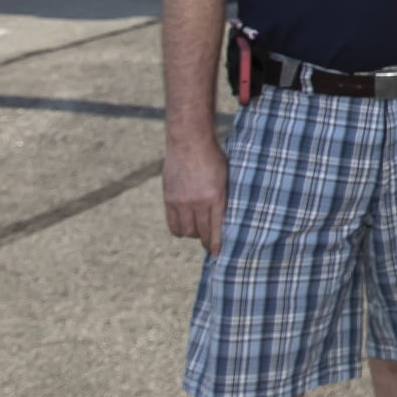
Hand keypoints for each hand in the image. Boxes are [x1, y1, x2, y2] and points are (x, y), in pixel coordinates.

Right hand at [163, 134, 227, 254]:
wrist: (189, 141)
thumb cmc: (213, 157)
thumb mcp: (226, 177)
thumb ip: (224, 197)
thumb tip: (227, 217)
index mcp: (216, 197)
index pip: (216, 229)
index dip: (216, 245)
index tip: (218, 254)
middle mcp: (197, 202)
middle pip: (201, 233)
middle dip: (206, 241)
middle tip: (210, 243)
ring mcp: (181, 202)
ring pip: (186, 231)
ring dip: (193, 234)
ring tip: (199, 231)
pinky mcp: (169, 199)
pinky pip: (173, 224)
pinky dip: (179, 229)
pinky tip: (185, 226)